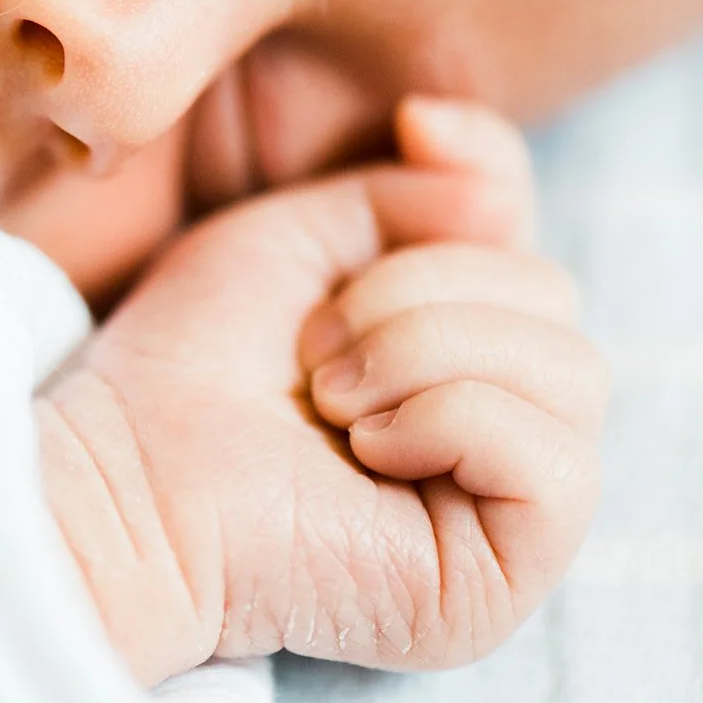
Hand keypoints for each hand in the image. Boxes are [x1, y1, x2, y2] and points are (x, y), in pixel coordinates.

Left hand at [37, 98, 607, 684]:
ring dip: (425, 353)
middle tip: (313, 349)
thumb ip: (408, 197)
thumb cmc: (193, 360)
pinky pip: (559, 464)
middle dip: (417, 292)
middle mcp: (497, 419)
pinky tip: (368, 452)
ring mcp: (507, 503)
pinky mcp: (507, 576)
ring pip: (571, 371)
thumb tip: (503, 200)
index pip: (531, 234)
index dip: (492, 167)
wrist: (131, 472)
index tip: (416, 125)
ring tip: (331, 399)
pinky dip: (454, 423)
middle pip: (551, 296)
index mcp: (451, 341)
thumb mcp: (298, 237)